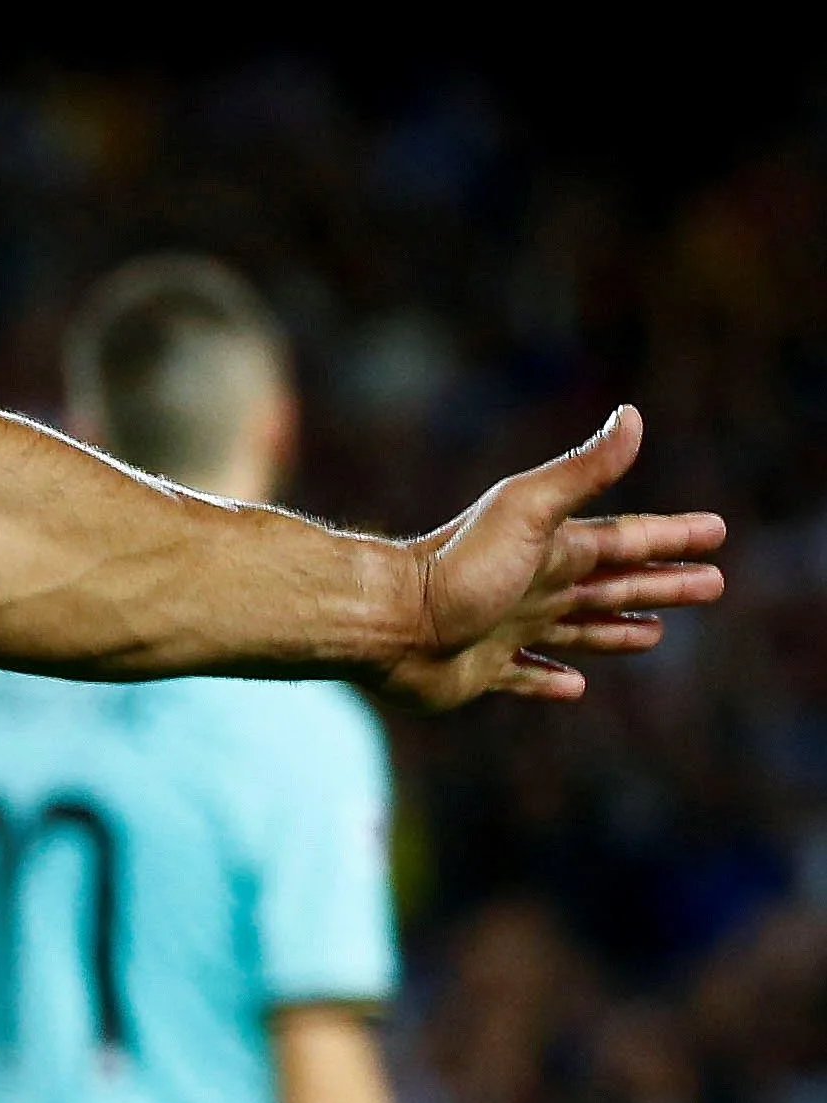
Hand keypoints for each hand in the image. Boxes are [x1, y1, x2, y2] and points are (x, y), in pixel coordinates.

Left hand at [381, 406, 724, 708]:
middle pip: (613, 585)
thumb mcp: (527, 511)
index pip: (627, 540)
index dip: (671, 537)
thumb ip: (581, 471)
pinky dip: (551, 679)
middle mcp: (532, 588)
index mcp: (551, 551)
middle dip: (661, 584)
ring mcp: (506, 630)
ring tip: (654, 634)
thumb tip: (632, 415)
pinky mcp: (480, 670)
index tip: (716, 531)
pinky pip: (526, 676)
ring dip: (617, 631)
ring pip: (577, 629)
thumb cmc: (457, 566)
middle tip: (712, 585)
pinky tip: (575, 686)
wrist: (386, 619)